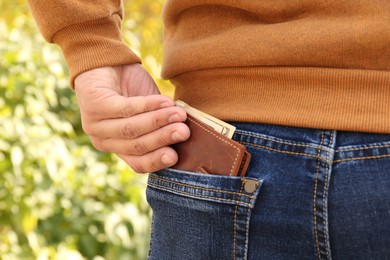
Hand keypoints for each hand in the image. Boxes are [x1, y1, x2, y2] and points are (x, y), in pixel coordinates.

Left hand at [74, 64, 189, 172]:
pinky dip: (148, 105)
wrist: (109, 61)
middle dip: (163, 138)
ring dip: (159, 121)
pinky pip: (125, 109)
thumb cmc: (131, 88)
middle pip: (136, 146)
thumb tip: (184, 136)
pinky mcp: (94, 106)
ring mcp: (95, 125)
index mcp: (118, 148)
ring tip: (178, 114)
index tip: (175, 156)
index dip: (156, 161)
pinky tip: (164, 101)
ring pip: (131, 129)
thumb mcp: (149, 112)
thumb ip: (161, 125)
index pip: (137, 163)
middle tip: (184, 131)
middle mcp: (103, 141)